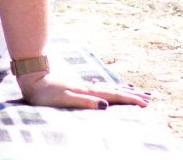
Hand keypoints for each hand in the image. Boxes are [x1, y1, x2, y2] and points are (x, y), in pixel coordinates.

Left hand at [16, 70, 152, 108]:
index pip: (114, 96)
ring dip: (124, 90)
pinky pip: (98, 86)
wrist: (30, 77)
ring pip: (108, 87)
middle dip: (133, 94)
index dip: (131, 100)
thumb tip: (106, 106)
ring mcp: (83, 85)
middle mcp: (88, 87)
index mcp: (88, 91)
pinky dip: (108, 87)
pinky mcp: (76, 85)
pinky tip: (108, 87)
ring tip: (137, 90)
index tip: (147, 104)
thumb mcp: (64, 99)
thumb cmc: (45, 92)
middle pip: (115, 90)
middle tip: (151, 97)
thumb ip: (85, 101)